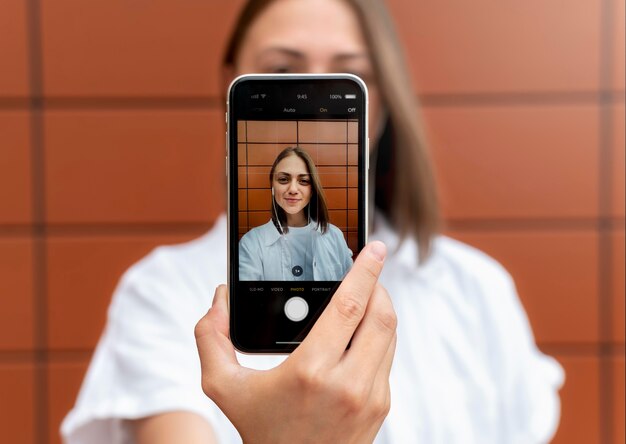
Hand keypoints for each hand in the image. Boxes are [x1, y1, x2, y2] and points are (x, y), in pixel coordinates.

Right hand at [195, 241, 395, 443]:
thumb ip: (212, 338)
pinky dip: (377, 337)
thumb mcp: (223, 387)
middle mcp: (349, 383)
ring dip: (380, 310)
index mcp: (312, 371)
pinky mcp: (380, 406)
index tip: (377, 248)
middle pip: (381, 315)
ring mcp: (370, 396)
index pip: (350, 306)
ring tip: (363, 298)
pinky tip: (360, 333)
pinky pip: (386, 358)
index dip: (366, 271)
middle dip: (378, 285)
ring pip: (388, 335)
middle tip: (367, 271)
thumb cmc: (261, 430)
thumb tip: (219, 299)